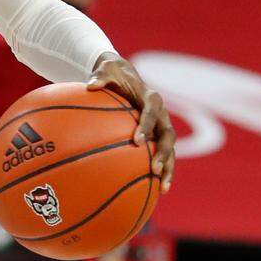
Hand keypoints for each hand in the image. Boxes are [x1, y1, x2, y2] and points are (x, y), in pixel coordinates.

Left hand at [88, 55, 174, 192]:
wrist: (125, 75)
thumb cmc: (113, 73)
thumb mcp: (106, 70)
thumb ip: (100, 76)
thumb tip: (90, 85)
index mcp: (151, 98)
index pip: (151, 113)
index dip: (146, 126)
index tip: (137, 141)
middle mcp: (161, 114)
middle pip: (168, 135)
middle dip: (164, 153)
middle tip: (155, 169)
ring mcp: (162, 127)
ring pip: (170, 150)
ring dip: (168, 168)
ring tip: (163, 188)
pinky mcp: (158, 136)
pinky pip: (162, 155)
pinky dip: (161, 172)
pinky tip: (155, 191)